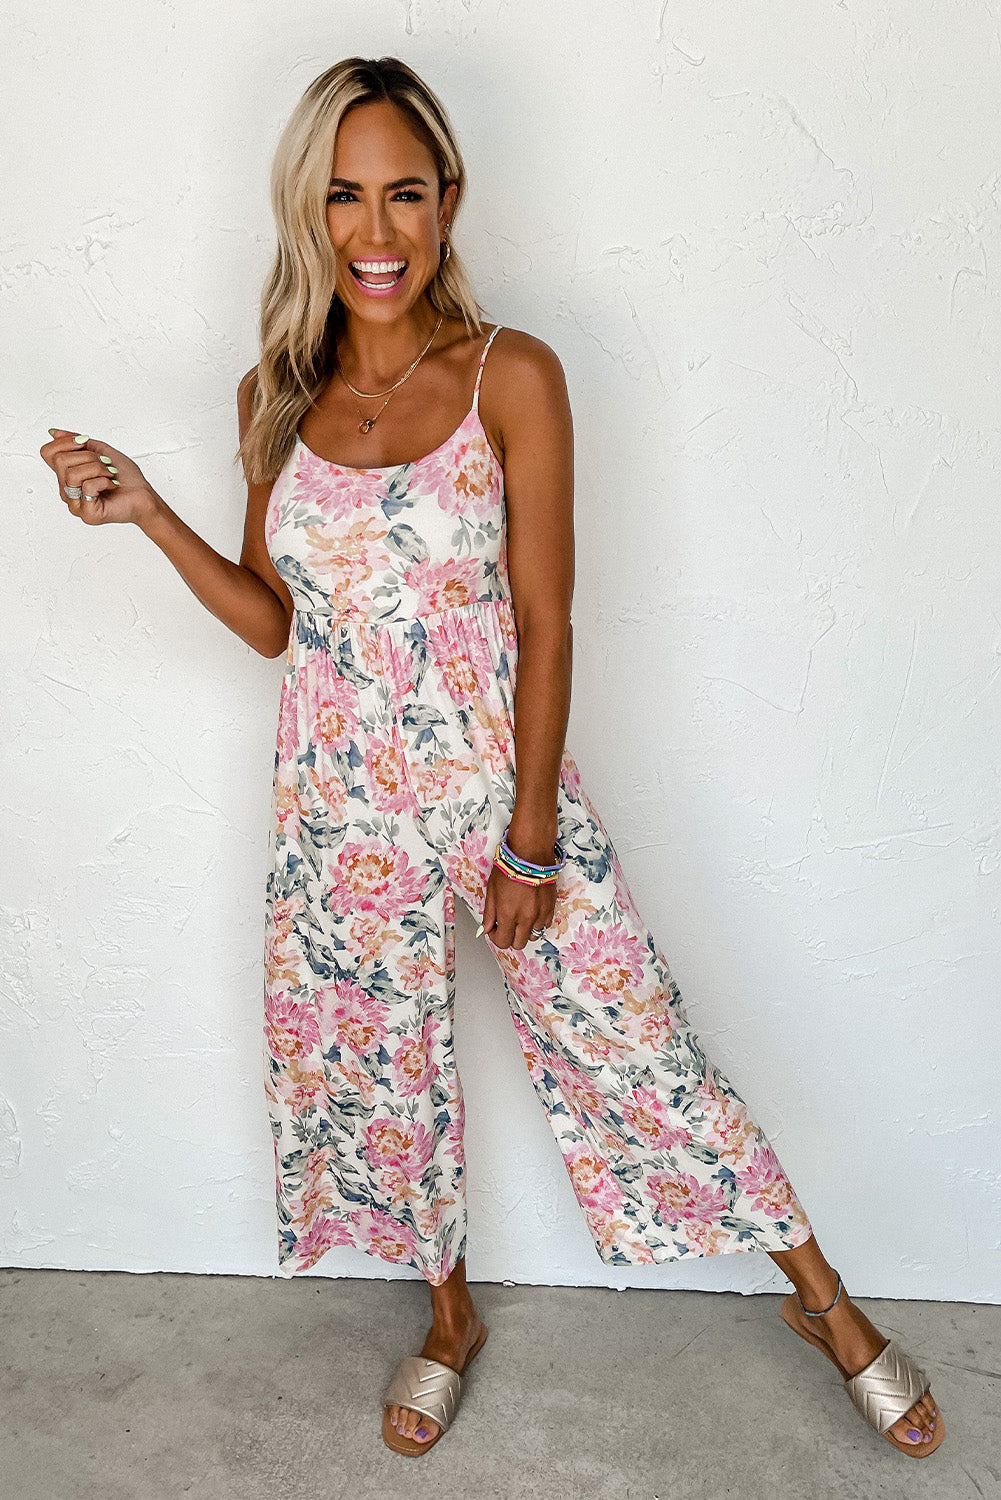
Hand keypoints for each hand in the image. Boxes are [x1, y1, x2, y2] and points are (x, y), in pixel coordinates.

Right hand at [41, 428, 158, 527]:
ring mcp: (76, 504)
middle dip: (89, 457)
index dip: (65, 442)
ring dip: (97, 469)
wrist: (145, 497)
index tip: (85, 442)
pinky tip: (112, 486)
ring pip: (72, 474)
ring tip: (110, 475)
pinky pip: (87, 487)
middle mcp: (67, 490)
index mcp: (67, 475)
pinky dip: (104, 482)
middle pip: (60, 461)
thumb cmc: (127, 478)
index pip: (48, 453)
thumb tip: (54, 432)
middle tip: (105, 465)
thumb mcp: (101, 451)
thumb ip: (78, 442)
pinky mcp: (88, 514)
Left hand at [478, 832, 558, 950]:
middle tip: (506, 925)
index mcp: (508, 914)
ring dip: (525, 930)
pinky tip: (531, 911)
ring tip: (520, 916)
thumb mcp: (492, 890)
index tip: (495, 929)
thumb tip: (485, 929)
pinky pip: (544, 925)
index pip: (503, 941)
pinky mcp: (550, 907)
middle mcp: (525, 917)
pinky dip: (537, 922)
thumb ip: (489, 913)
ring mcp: (540, 914)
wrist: (530, 853)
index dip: (496, 937)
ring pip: (533, 935)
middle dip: (510, 937)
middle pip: (518, 943)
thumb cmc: (509, 867)